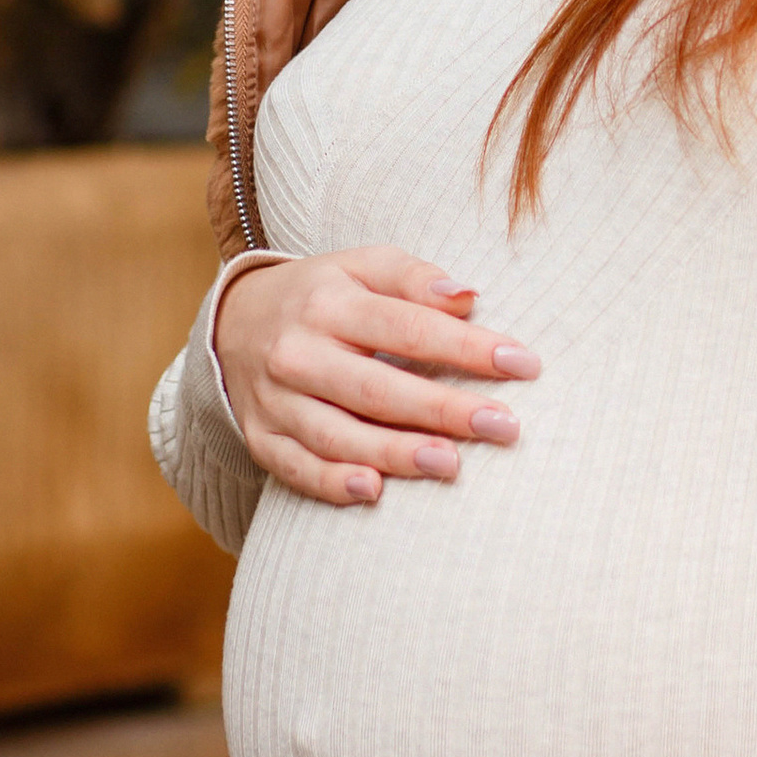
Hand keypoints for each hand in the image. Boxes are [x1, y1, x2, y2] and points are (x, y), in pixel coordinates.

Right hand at [212, 245, 540, 508]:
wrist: (234, 325)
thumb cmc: (322, 296)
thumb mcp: (361, 266)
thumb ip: (414, 278)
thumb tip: (469, 297)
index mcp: (328, 303)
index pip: (406, 327)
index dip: (466, 347)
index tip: (523, 363)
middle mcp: (298, 353)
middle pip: (376, 387)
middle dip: (443, 409)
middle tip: (504, 426)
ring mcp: (276, 400)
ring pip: (337, 434)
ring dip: (395, 453)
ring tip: (451, 465)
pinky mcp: (262, 438)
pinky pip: (295, 467)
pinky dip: (330, 482)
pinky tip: (373, 490)